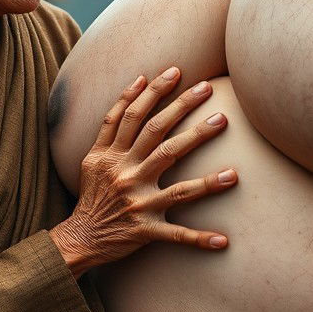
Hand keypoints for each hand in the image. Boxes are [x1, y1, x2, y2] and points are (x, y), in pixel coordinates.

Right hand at [50, 67, 236, 277]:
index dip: (153, 92)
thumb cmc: (93, 193)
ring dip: (208, 180)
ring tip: (233, 169)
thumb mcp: (92, 157)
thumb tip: (135, 81)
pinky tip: (222, 240)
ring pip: (178, 186)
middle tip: (209, 89)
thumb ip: (112, 123)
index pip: (132, 116)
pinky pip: (177, 235)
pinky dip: (198, 239)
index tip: (176, 71)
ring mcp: (137, 203)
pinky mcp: (146, 230)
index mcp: (110, 157)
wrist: (80, 238)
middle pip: (158, 136)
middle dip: (183, 109)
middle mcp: (125, 175)